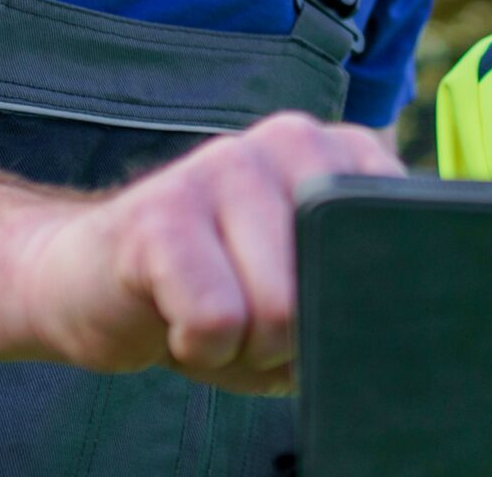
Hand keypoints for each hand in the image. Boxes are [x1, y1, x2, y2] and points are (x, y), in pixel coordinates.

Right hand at [13, 111, 398, 392]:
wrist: (87, 282)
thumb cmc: (214, 295)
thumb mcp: (306, 289)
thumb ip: (360, 288)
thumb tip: (398, 328)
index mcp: (341, 154)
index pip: (403, 239)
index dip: (364, 306)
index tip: (319, 307)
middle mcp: (292, 139)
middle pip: (337, 288)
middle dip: (296, 336)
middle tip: (249, 318)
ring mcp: (223, 163)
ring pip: (279, 311)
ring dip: (244, 348)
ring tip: (211, 315)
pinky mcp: (160, 212)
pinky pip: (216, 322)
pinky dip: (197, 351)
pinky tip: (172, 317)